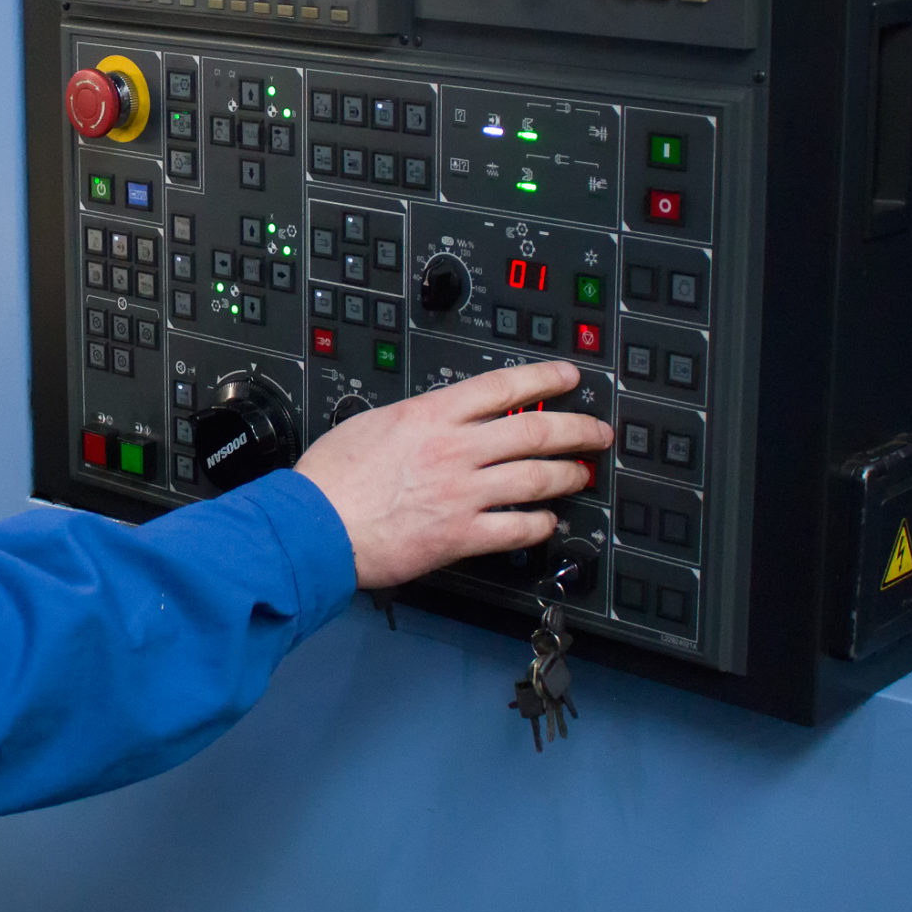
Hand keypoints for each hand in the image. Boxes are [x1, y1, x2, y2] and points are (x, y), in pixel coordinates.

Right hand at [291, 361, 609, 589]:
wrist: (313, 525)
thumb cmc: (330, 478)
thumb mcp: (372, 424)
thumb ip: (414, 421)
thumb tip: (433, 420)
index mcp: (432, 414)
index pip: (504, 387)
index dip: (544, 379)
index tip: (569, 377)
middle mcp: (455, 449)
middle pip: (535, 431)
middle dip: (576, 428)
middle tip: (597, 431)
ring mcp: (462, 493)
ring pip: (535, 477)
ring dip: (566, 475)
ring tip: (581, 474)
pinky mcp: (460, 535)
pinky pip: (516, 527)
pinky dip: (539, 524)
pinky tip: (547, 522)